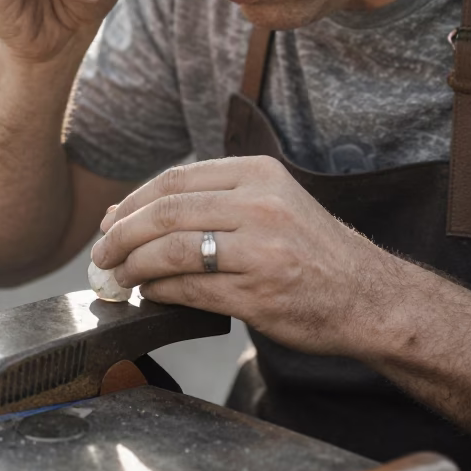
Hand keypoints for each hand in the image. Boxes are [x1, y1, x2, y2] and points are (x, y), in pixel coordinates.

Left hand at [91, 156, 391, 357]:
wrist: (369, 297)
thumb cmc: (313, 250)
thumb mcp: (273, 202)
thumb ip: (214, 200)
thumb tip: (136, 212)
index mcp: (258, 174)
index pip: (176, 179)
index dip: (133, 201)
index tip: (110, 220)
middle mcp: (259, 205)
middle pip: (166, 212)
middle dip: (122, 234)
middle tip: (102, 254)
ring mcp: (260, 250)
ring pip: (172, 251)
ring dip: (134, 266)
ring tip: (119, 277)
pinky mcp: (258, 294)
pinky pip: (191, 290)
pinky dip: (161, 293)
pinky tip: (152, 295)